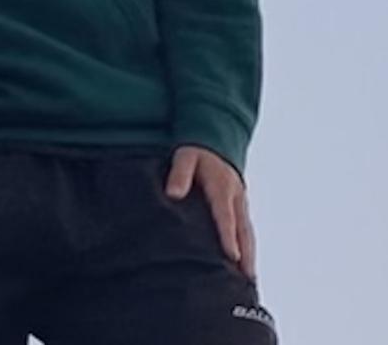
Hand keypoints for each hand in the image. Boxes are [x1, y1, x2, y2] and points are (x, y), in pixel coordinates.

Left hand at [165, 145, 255, 278]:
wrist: (215, 144)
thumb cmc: (197, 153)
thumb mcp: (184, 157)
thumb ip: (180, 174)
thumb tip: (173, 195)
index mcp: (222, 187)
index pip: (225, 216)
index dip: (228, 236)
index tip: (232, 256)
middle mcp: (236, 199)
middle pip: (243, 230)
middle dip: (246, 255)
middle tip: (246, 279)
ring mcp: (241, 204)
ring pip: (248, 233)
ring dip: (250, 255)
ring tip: (248, 280)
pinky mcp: (241, 208)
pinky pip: (246, 231)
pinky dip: (248, 248)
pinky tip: (245, 264)